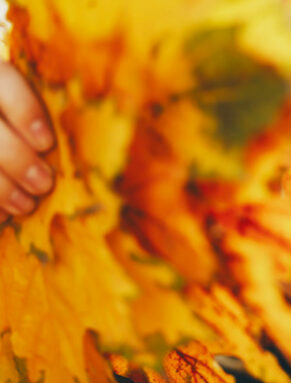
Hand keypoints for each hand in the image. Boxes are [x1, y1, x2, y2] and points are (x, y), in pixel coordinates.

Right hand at [0, 60, 54, 222]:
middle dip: (16, 159)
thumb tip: (105, 131)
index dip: (25, 111)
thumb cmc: (25, 120)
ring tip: (25, 206)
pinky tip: (0, 217)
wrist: (1, 127)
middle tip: (44, 184)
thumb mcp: (40, 101)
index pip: (5, 81)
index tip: (47, 143)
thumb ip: (57, 112)